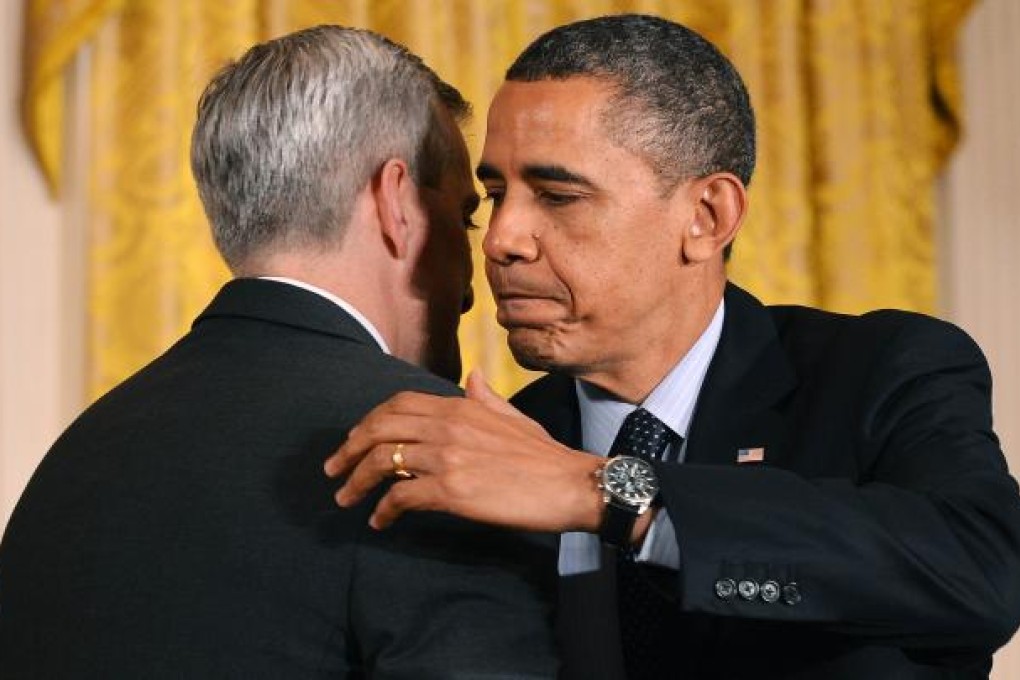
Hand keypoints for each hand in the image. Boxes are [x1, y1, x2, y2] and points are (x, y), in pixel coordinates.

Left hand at [324, 370, 604, 531]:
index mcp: (461, 406)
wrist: (571, 484)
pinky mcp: (452, 490)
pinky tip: (380, 521)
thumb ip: (485, 397)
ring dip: (355, 482)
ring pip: (382, 462)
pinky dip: (383, 510)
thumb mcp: (512, 417)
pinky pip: (401, 497)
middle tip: (333, 469)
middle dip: (348, 448)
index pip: (398, 404)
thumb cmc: (544, 456)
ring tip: (345, 498)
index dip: (368, 421)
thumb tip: (472, 376)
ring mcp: (448, 457)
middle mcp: (448, 426)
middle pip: (379, 428)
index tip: (354, 440)